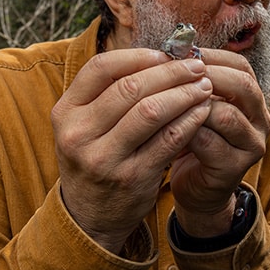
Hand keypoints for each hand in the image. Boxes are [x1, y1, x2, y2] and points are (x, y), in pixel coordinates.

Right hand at [51, 48, 213, 252]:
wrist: (89, 215)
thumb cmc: (96, 155)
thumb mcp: (86, 124)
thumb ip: (112, 91)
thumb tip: (162, 54)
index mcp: (65, 111)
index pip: (101, 68)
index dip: (138, 55)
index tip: (166, 54)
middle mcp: (78, 134)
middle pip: (130, 88)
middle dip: (170, 72)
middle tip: (196, 65)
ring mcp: (104, 158)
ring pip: (151, 111)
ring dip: (184, 93)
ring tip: (204, 86)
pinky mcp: (132, 177)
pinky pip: (169, 139)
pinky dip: (190, 120)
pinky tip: (203, 111)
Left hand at [170, 48, 269, 236]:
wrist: (197, 189)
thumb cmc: (193, 140)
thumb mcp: (197, 107)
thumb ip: (192, 83)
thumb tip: (168, 49)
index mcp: (252, 98)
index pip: (240, 65)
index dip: (211, 56)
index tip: (179, 52)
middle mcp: (260, 119)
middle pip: (243, 85)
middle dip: (206, 75)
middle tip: (176, 74)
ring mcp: (252, 144)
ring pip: (227, 115)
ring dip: (194, 105)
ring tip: (168, 100)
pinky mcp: (235, 167)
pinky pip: (210, 144)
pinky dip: (186, 132)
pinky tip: (165, 128)